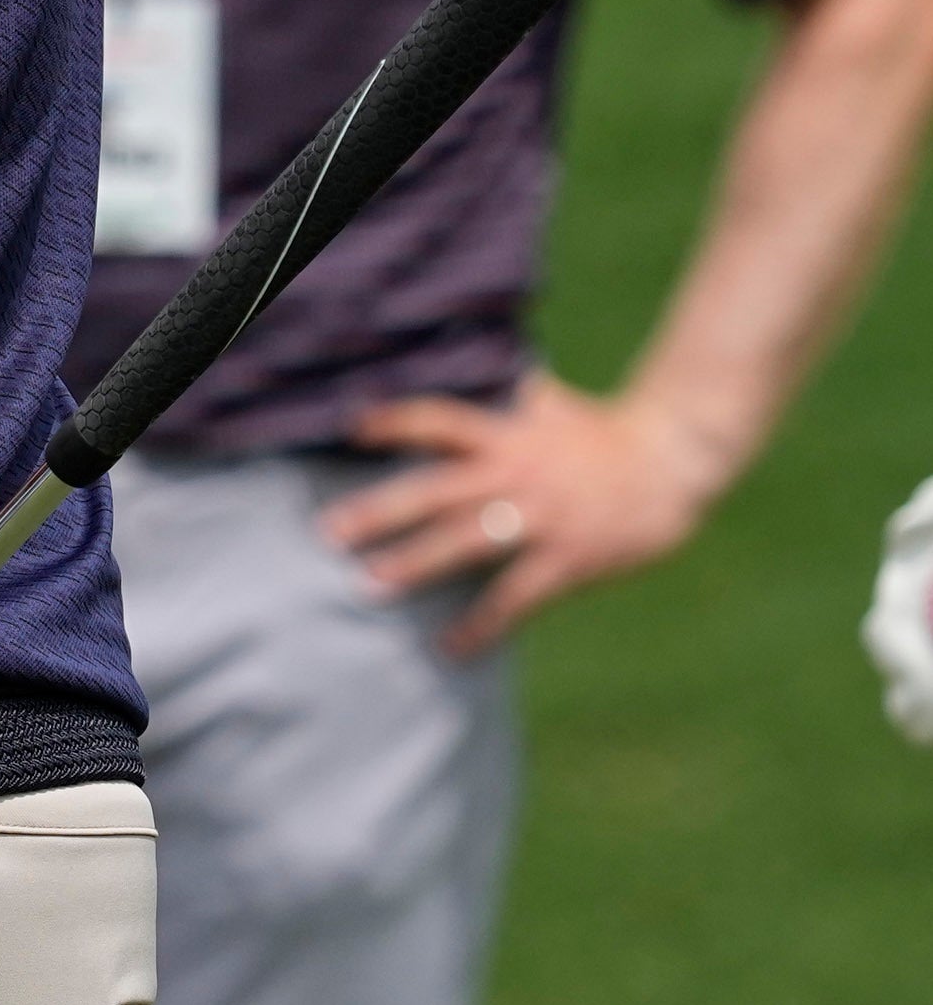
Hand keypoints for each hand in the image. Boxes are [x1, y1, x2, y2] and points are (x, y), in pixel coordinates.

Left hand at [327, 371, 721, 655]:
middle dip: (381, 512)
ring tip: (368, 587)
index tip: (353, 430)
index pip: (442, 421)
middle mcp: (516, 473)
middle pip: (437, 491)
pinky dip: (483, 625)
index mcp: (508, 434)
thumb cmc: (603, 433)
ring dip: (415, 566)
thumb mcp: (550, 404)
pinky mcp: (569, 559)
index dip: (398, 422)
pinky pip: (516, 598)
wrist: (674, 462)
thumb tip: (481, 357)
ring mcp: (542, 518)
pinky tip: (452, 647)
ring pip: (467, 544)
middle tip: (330, 533)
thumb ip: (508, 393)